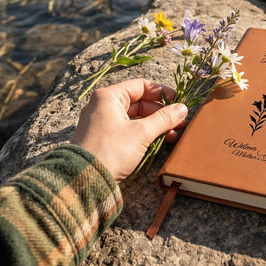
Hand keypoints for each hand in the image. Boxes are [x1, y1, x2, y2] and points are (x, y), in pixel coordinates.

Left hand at [72, 79, 187, 181]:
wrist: (84, 180)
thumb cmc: (111, 151)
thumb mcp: (141, 133)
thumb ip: (164, 119)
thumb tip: (182, 109)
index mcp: (109, 97)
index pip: (141, 86)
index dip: (162, 93)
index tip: (178, 101)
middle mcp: (103, 105)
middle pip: (139, 102)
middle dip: (161, 112)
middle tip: (179, 121)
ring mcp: (102, 122)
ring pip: (134, 117)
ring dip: (155, 124)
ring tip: (173, 134)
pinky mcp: (103, 137)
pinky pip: (127, 128)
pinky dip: (143, 133)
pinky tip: (159, 141)